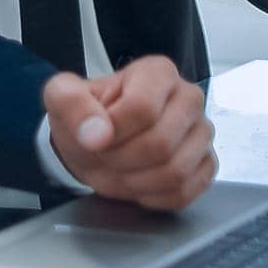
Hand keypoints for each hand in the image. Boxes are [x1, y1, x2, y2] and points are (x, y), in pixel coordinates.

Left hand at [42, 55, 216, 211]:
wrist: (95, 142)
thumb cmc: (85, 115)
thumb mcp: (61, 96)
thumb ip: (71, 104)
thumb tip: (96, 133)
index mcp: (158, 72)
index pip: (143, 108)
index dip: (112, 131)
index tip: (95, 134)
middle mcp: (188, 98)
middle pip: (161, 143)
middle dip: (121, 158)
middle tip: (104, 154)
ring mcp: (201, 133)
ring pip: (176, 171)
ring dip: (135, 180)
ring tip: (119, 167)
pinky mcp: (205, 165)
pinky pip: (185, 192)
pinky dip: (153, 196)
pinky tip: (137, 181)